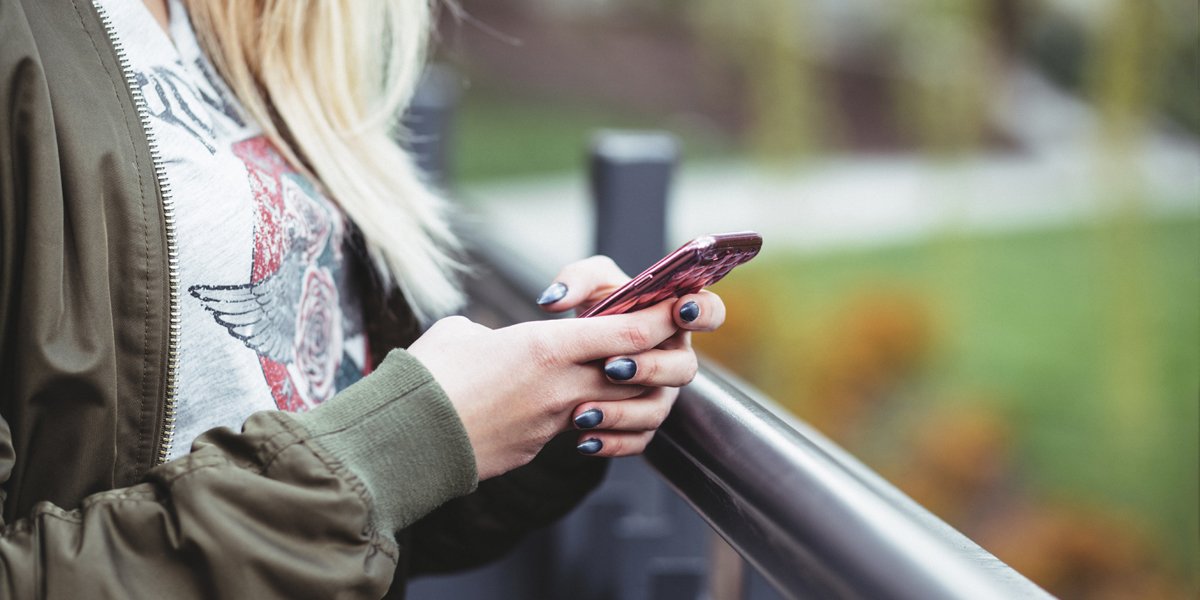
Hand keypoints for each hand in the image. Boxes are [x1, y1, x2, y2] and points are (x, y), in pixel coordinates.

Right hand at [408, 299, 689, 480]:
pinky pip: (581, 432)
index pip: (629, 332)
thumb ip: (495, 333)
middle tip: (652, 343)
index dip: (659, 319)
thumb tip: (493, 343)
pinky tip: (574, 412)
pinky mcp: (538, 448)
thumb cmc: (427, 376)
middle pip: (637, 372)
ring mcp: (553, 423)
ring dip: (624, 394)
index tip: (675, 306)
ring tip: (612, 379)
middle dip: (653, 358)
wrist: (405, 440)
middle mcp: (561, 386)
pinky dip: (589, 421)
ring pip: (615, 406)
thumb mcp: (462, 333)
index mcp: (546, 347)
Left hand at [535, 256, 725, 457]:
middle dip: (650, 368)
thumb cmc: (596, 309)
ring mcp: (661, 394)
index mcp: (674, 318)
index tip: (679, 310)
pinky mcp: (642, 423)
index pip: (710, 312)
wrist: (574, 351)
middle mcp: (674, 358)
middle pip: (684, 368)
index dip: (703, 312)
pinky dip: (611, 442)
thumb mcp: (588, 284)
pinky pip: (637, 440)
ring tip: (583, 411)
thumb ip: (575, 279)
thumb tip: (554, 300)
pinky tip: (584, 439)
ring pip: (657, 410)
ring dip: (622, 412)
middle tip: (611, 366)